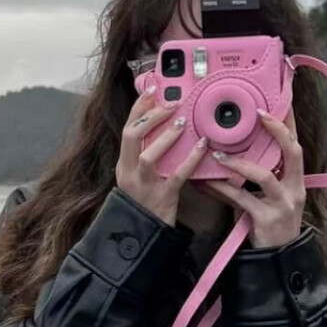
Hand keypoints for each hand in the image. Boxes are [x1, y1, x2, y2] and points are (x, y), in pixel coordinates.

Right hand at [115, 88, 207, 226]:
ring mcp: (144, 186)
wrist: (145, 235)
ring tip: (182, 121)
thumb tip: (160, 125)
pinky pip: (177, 174)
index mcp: (123, 165)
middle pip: (132, 136)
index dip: (139, 107)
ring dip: (166, 135)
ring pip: (149, 155)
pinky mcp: (163, 197)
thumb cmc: (146, 203)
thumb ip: (144, 154)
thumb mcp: (137, 177)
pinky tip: (202, 145)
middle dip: (151, 115)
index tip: (153, 91)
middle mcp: (129, 173)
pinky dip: (191, 158)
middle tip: (170, 104)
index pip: (127, 129)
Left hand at [195, 109, 305, 247]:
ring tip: (217, 154)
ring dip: (239, 162)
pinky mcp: (265, 219)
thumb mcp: (271, 198)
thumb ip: (260, 177)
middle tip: (258, 115)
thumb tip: (234, 153)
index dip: (289, 124)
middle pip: (293, 152)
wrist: (277, 259)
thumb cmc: (271, 225)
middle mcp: (294, 189)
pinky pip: (240, 199)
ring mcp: (282, 204)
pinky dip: (221, 189)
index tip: (280, 102)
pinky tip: (205, 182)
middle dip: (277, 130)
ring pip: (263, 175)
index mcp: (297, 181)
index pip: (296, 146)